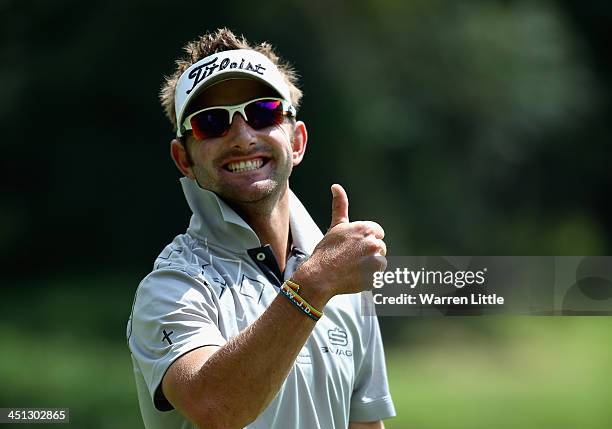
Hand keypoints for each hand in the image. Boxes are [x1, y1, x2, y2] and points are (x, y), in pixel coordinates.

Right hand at [293, 184, 386, 300]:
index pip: (378, 233)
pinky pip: (379, 277)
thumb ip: (340, 206)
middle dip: (369, 253)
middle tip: (351, 259)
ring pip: (380, 262)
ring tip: (353, 269)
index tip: (354, 247)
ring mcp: (376, 261)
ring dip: (370, 267)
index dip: (366, 240)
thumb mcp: (335, 226)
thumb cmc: (326, 251)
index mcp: (366, 228)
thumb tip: (336, 186)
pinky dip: (370, 279)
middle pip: (380, 248)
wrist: (320, 276)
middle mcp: (373, 243)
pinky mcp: (376, 277)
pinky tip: (356, 277)